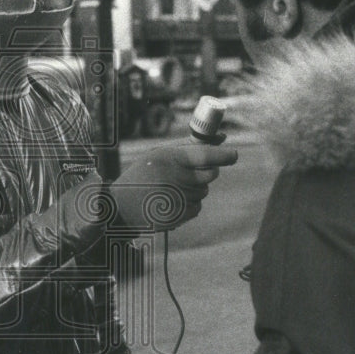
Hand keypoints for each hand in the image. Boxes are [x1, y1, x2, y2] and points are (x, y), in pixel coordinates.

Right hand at [109, 140, 237, 229]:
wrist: (122, 206)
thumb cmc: (144, 173)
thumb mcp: (159, 154)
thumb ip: (190, 145)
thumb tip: (223, 138)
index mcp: (168, 157)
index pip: (205, 156)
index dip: (224, 155)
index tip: (233, 154)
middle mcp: (174, 177)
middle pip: (210, 175)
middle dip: (208, 172)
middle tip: (193, 171)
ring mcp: (177, 198)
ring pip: (203, 191)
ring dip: (194, 188)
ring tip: (171, 187)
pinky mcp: (179, 215)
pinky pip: (197, 206)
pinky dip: (188, 203)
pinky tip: (169, 201)